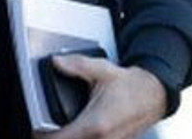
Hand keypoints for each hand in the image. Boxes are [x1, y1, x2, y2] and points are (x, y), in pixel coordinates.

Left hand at [34, 56, 166, 138]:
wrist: (154, 95)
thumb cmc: (132, 87)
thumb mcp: (101, 70)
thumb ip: (75, 65)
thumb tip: (57, 61)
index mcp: (94, 125)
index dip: (41, 135)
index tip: (37, 128)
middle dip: (53, 137)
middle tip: (44, 128)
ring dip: (67, 137)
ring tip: (58, 129)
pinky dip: (80, 138)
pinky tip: (76, 130)